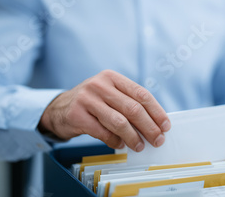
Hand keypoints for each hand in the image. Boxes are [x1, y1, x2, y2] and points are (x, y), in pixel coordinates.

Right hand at [38, 70, 170, 151]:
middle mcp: (99, 85)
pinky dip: (115, 141)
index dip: (156, 111)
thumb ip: (129, 103)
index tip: (165, 126)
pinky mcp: (77, 115)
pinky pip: (103, 132)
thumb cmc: (91, 102)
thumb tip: (155, 124)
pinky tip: (120, 145)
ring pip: (119, 122)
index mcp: (112, 77)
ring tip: (139, 146)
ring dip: (133, 137)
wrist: (58, 108)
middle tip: (157, 140)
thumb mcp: (109, 94)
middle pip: (133, 108)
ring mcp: (87, 99)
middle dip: (149, 127)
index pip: (141, 94)